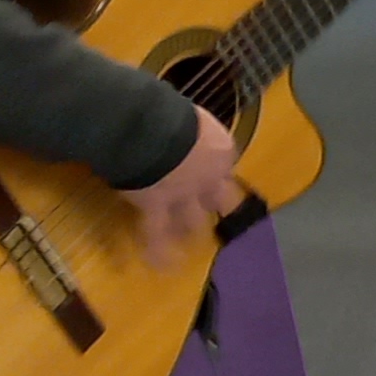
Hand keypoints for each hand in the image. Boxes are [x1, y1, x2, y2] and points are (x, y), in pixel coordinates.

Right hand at [125, 109, 240, 266]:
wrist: (152, 130)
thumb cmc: (167, 110)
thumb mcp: (185, 112)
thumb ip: (185, 125)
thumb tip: (171, 119)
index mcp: (220, 148)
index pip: (222, 159)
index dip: (213, 164)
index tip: (205, 163)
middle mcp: (209, 178)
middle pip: (218, 196)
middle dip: (216, 204)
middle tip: (214, 210)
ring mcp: (185, 197)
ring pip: (192, 220)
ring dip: (190, 228)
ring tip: (188, 238)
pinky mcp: (157, 209)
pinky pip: (156, 234)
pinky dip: (158, 251)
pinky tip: (160, 265)